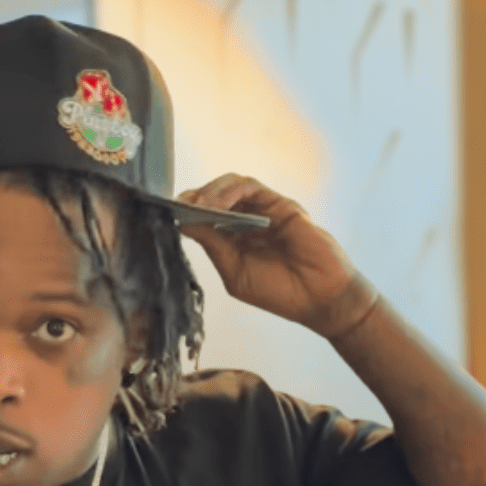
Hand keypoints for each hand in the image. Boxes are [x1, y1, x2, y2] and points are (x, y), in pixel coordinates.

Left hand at [177, 173, 378, 339]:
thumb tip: (184, 224)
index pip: (205, 217)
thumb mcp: (235, 273)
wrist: (320, 299)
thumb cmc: (280, 293)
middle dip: (194, 198)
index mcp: (234, 241)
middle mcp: (248, 222)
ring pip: (232, 186)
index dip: (186, 212)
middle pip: (215, 197)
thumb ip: (213, 246)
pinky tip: (216, 204)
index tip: (166, 212)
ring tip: (196, 205)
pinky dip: (230, 192)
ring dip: (210, 192)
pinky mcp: (281, 205)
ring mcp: (265, 211)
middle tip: (178, 205)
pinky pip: (251, 188)